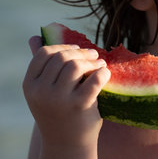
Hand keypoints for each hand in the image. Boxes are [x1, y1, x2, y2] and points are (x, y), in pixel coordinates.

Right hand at [23, 36, 110, 154]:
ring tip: (100, 64)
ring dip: (92, 61)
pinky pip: (95, 79)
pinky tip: (105, 72)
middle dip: (81, 52)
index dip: (63, 46)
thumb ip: (41, 64)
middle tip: (94, 55)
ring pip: (76, 65)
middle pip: (63, 57)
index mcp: (29, 84)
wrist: (67, 143)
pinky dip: (103, 72)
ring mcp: (59, 99)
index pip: (44, 53)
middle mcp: (40, 91)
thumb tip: (35, 36)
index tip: (76, 49)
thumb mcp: (43, 90)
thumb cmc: (58, 111)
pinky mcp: (79, 106)